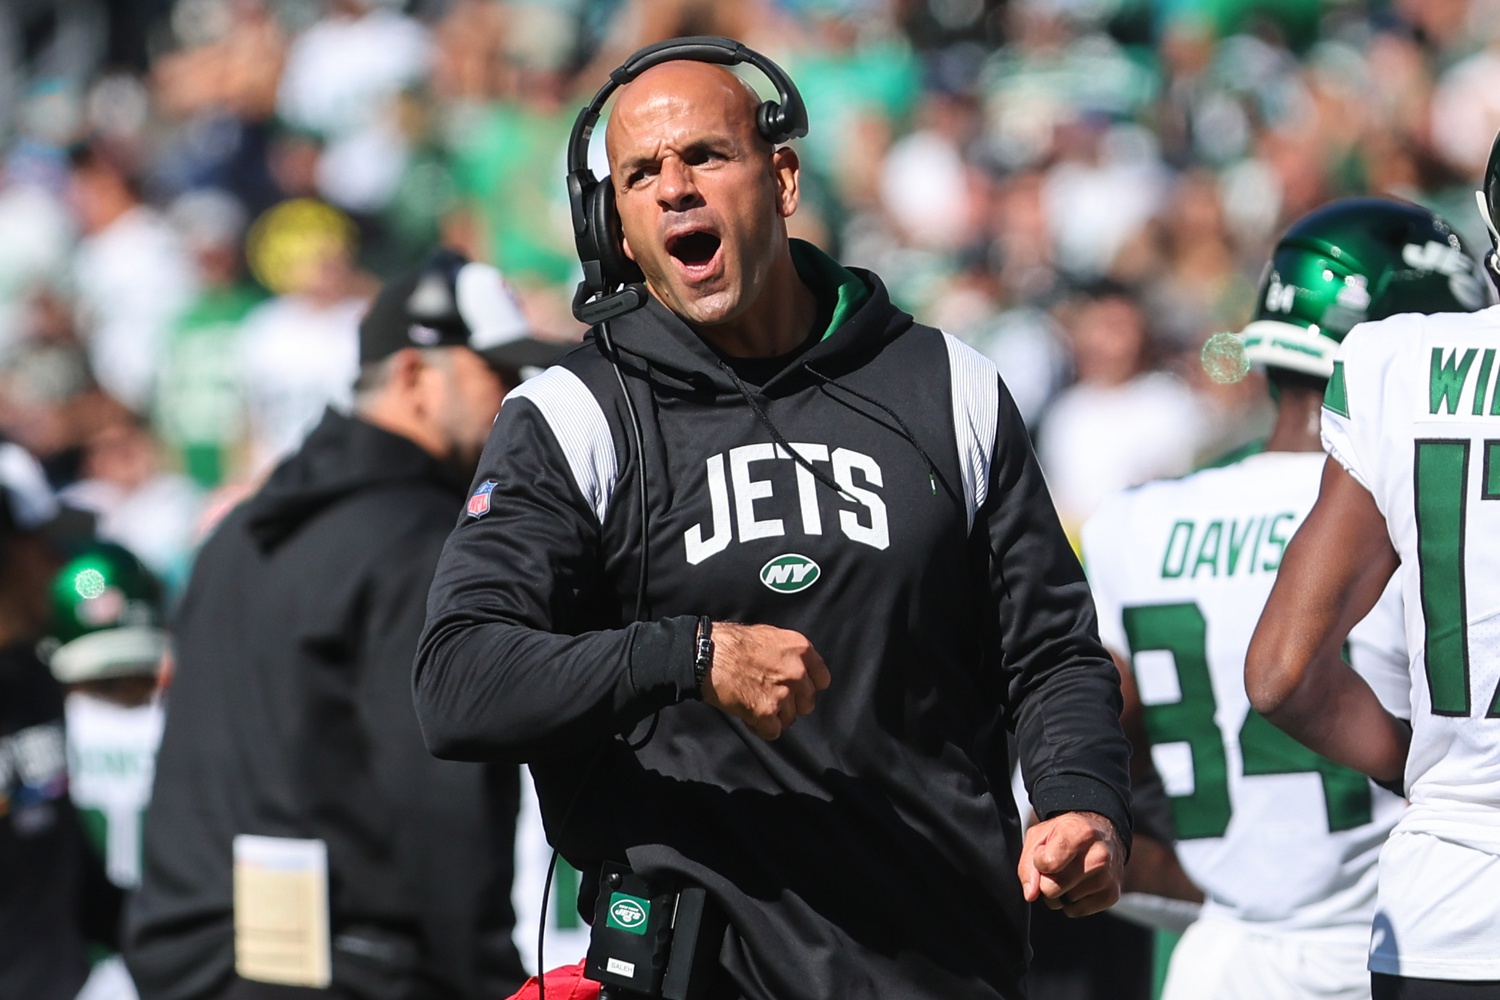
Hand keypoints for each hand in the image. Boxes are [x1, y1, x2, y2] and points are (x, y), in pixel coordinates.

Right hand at [702, 623, 830, 739]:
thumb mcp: (771, 637)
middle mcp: (797, 671)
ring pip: (790, 719)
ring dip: (773, 716)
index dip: (807, 687)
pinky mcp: (766, 712)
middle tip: (768, 697)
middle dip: (790, 704)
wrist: (707, 655)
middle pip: (807, 703)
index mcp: (801, 649)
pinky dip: (760, 728)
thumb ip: (790, 656)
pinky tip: (747, 714)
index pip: (823, 680)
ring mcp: (783, 693)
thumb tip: (801, 672)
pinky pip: (773, 732)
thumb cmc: (733, 644)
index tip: (795, 689)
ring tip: (753, 703)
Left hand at [1018, 811, 1124, 916]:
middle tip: (1056, 867)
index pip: (1048, 864)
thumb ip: (1029, 863)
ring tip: (1070, 872)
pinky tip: (1079, 883)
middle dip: (1046, 881)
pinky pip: (1076, 911)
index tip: (1045, 854)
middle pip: (1052, 888)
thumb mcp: (1040, 835)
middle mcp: (1099, 855)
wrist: (1103, 834)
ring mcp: (1108, 877)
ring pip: (1063, 902)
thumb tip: (1031, 893)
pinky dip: (1072, 901)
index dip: (1039, 863)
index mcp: (1080, 833)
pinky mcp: (1111, 896)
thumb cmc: (1067, 833)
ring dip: (1060, 891)